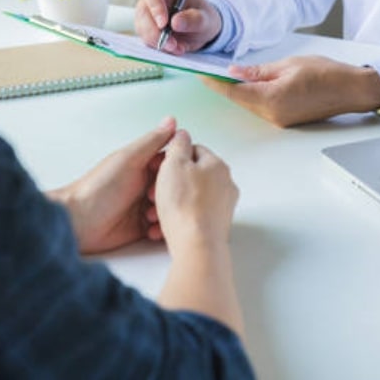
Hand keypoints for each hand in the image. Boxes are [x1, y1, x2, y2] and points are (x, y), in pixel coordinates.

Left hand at [47, 117, 176, 253]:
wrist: (78, 222)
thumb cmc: (98, 188)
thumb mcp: (129, 159)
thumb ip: (153, 141)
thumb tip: (172, 120)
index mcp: (143, 164)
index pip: (172, 162)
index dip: (177, 169)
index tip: (175, 176)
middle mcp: (144, 183)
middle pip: (174, 187)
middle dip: (172, 195)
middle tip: (154, 198)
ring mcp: (143, 205)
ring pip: (170, 208)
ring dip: (166, 213)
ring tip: (149, 215)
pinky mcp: (141, 226)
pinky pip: (161, 227)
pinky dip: (160, 229)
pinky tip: (150, 230)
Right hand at [135, 0, 221, 54]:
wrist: (202, 30)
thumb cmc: (204, 18)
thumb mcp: (206, 18)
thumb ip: (194, 19)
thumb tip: (175, 23)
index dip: (154, 4)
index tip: (163, 23)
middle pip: (143, 11)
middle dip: (155, 31)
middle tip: (171, 44)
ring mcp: (147, 14)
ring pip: (142, 28)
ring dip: (158, 42)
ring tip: (178, 48)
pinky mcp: (147, 30)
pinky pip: (147, 39)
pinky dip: (159, 48)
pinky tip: (175, 49)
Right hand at [153, 129, 238, 257]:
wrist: (197, 245)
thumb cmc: (184, 204)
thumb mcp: (174, 164)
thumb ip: (178, 144)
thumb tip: (182, 134)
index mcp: (217, 165)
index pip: (194, 151)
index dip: (172, 157)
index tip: (158, 168)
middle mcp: (226, 184)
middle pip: (193, 176)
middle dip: (171, 182)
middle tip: (154, 191)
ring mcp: (223, 207)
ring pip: (192, 198)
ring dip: (173, 202)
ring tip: (155, 212)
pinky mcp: (218, 226)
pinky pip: (195, 217)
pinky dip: (180, 219)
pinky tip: (165, 227)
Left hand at [202, 55, 379, 126]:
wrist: (352, 90)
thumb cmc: (326, 73)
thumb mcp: (288, 64)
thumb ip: (258, 71)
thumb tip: (234, 72)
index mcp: (271, 99)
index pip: (233, 91)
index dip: (214, 82)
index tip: (200, 73)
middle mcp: (273, 115)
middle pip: (239, 100)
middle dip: (223, 85)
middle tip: (208, 69)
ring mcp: (279, 120)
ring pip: (249, 104)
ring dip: (238, 91)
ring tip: (226, 74)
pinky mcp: (286, 120)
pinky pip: (262, 107)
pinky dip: (252, 96)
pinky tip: (249, 84)